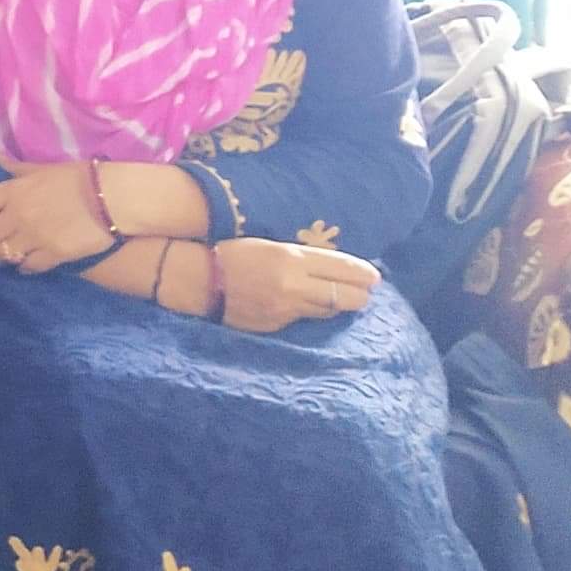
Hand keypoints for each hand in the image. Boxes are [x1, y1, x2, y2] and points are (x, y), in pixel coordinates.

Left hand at [0, 160, 115, 273]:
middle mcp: (17, 217)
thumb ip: (17, 169)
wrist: (113, 199)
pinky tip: (22, 268)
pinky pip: (28, 268)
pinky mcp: (53, 256)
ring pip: (1, 256)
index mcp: (12, 192)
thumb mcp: (44, 168)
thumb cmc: (80, 177)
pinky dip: (23, 269)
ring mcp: (33, 239)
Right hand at [216, 238, 378, 332]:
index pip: (341, 268)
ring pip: (328, 310)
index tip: (374, 277)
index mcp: (290, 258)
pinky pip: (304, 319)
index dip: (363, 274)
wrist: (196, 280)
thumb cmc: (231, 254)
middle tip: (363, 292)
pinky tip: (306, 306)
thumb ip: (301, 258)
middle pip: (345, 296)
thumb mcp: (268, 246)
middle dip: (359, 295)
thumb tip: (333, 268)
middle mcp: (293, 285)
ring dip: (337, 305)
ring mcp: (285, 308)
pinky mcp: (276, 325)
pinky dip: (310, 312)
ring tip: (340, 299)